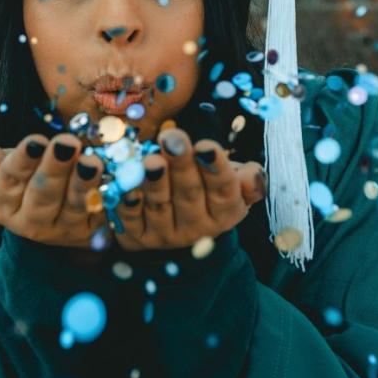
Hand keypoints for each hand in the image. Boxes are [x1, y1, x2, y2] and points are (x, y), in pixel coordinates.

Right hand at [0, 133, 105, 247]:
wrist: (58, 206)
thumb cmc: (29, 174)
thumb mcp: (9, 166)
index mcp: (3, 205)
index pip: (8, 182)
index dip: (22, 162)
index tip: (36, 141)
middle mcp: (31, 223)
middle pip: (42, 196)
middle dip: (55, 169)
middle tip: (67, 144)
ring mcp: (63, 230)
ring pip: (74, 206)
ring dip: (84, 184)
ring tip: (91, 161)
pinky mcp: (92, 232)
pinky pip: (102, 213)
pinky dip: (110, 195)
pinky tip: (116, 176)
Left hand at [113, 128, 266, 250]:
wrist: (179, 224)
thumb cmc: (209, 189)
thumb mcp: (234, 183)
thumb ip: (248, 179)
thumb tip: (253, 176)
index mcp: (225, 212)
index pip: (223, 190)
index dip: (215, 169)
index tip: (206, 146)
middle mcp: (197, 228)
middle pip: (189, 194)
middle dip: (181, 166)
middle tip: (172, 140)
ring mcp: (166, 235)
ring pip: (160, 206)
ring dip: (155, 183)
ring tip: (150, 160)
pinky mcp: (137, 237)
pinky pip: (131, 219)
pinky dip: (127, 203)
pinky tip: (124, 185)